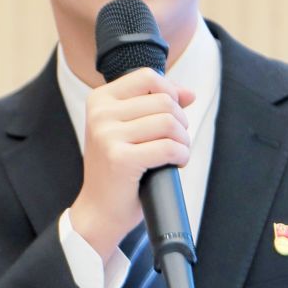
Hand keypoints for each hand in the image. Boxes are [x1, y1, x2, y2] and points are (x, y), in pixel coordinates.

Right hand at [69, 71, 195, 257]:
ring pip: (169, 122)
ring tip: (177, 153)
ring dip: (183, 140)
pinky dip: (181, 155)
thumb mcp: (129, 129)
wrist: (99, 209)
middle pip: (163, 100)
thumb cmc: (117, 169)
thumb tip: (189, 94)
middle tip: (176, 141)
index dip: (170, 92)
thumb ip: (155, 105)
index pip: (148, 77)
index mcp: (99, 100)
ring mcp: (107, 135)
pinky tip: (176, 163)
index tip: (174, 114)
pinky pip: (169, 147)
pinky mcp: (120, 159)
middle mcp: (100, 114)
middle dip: (180, 121)